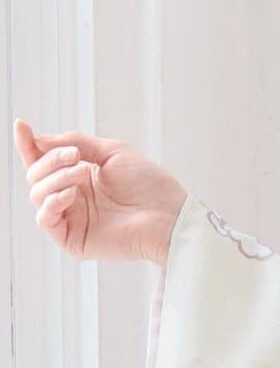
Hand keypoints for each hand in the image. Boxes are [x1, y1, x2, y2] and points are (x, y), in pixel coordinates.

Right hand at [13, 119, 185, 265]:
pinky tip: (71, 195)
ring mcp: (74, 220)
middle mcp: (73, 198)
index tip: (22, 126)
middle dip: (50, 160)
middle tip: (76, 156)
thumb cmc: (150, 186)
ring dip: (55, 178)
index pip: (43, 161)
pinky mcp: (75, 241)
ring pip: (38, 195)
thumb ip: (74, 142)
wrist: (169, 215)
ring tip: (81, 174)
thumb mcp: (110, 152)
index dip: (29, 145)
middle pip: (36, 176)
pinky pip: (46, 220)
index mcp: (79, 177)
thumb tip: (38, 140)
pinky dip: (52, 203)